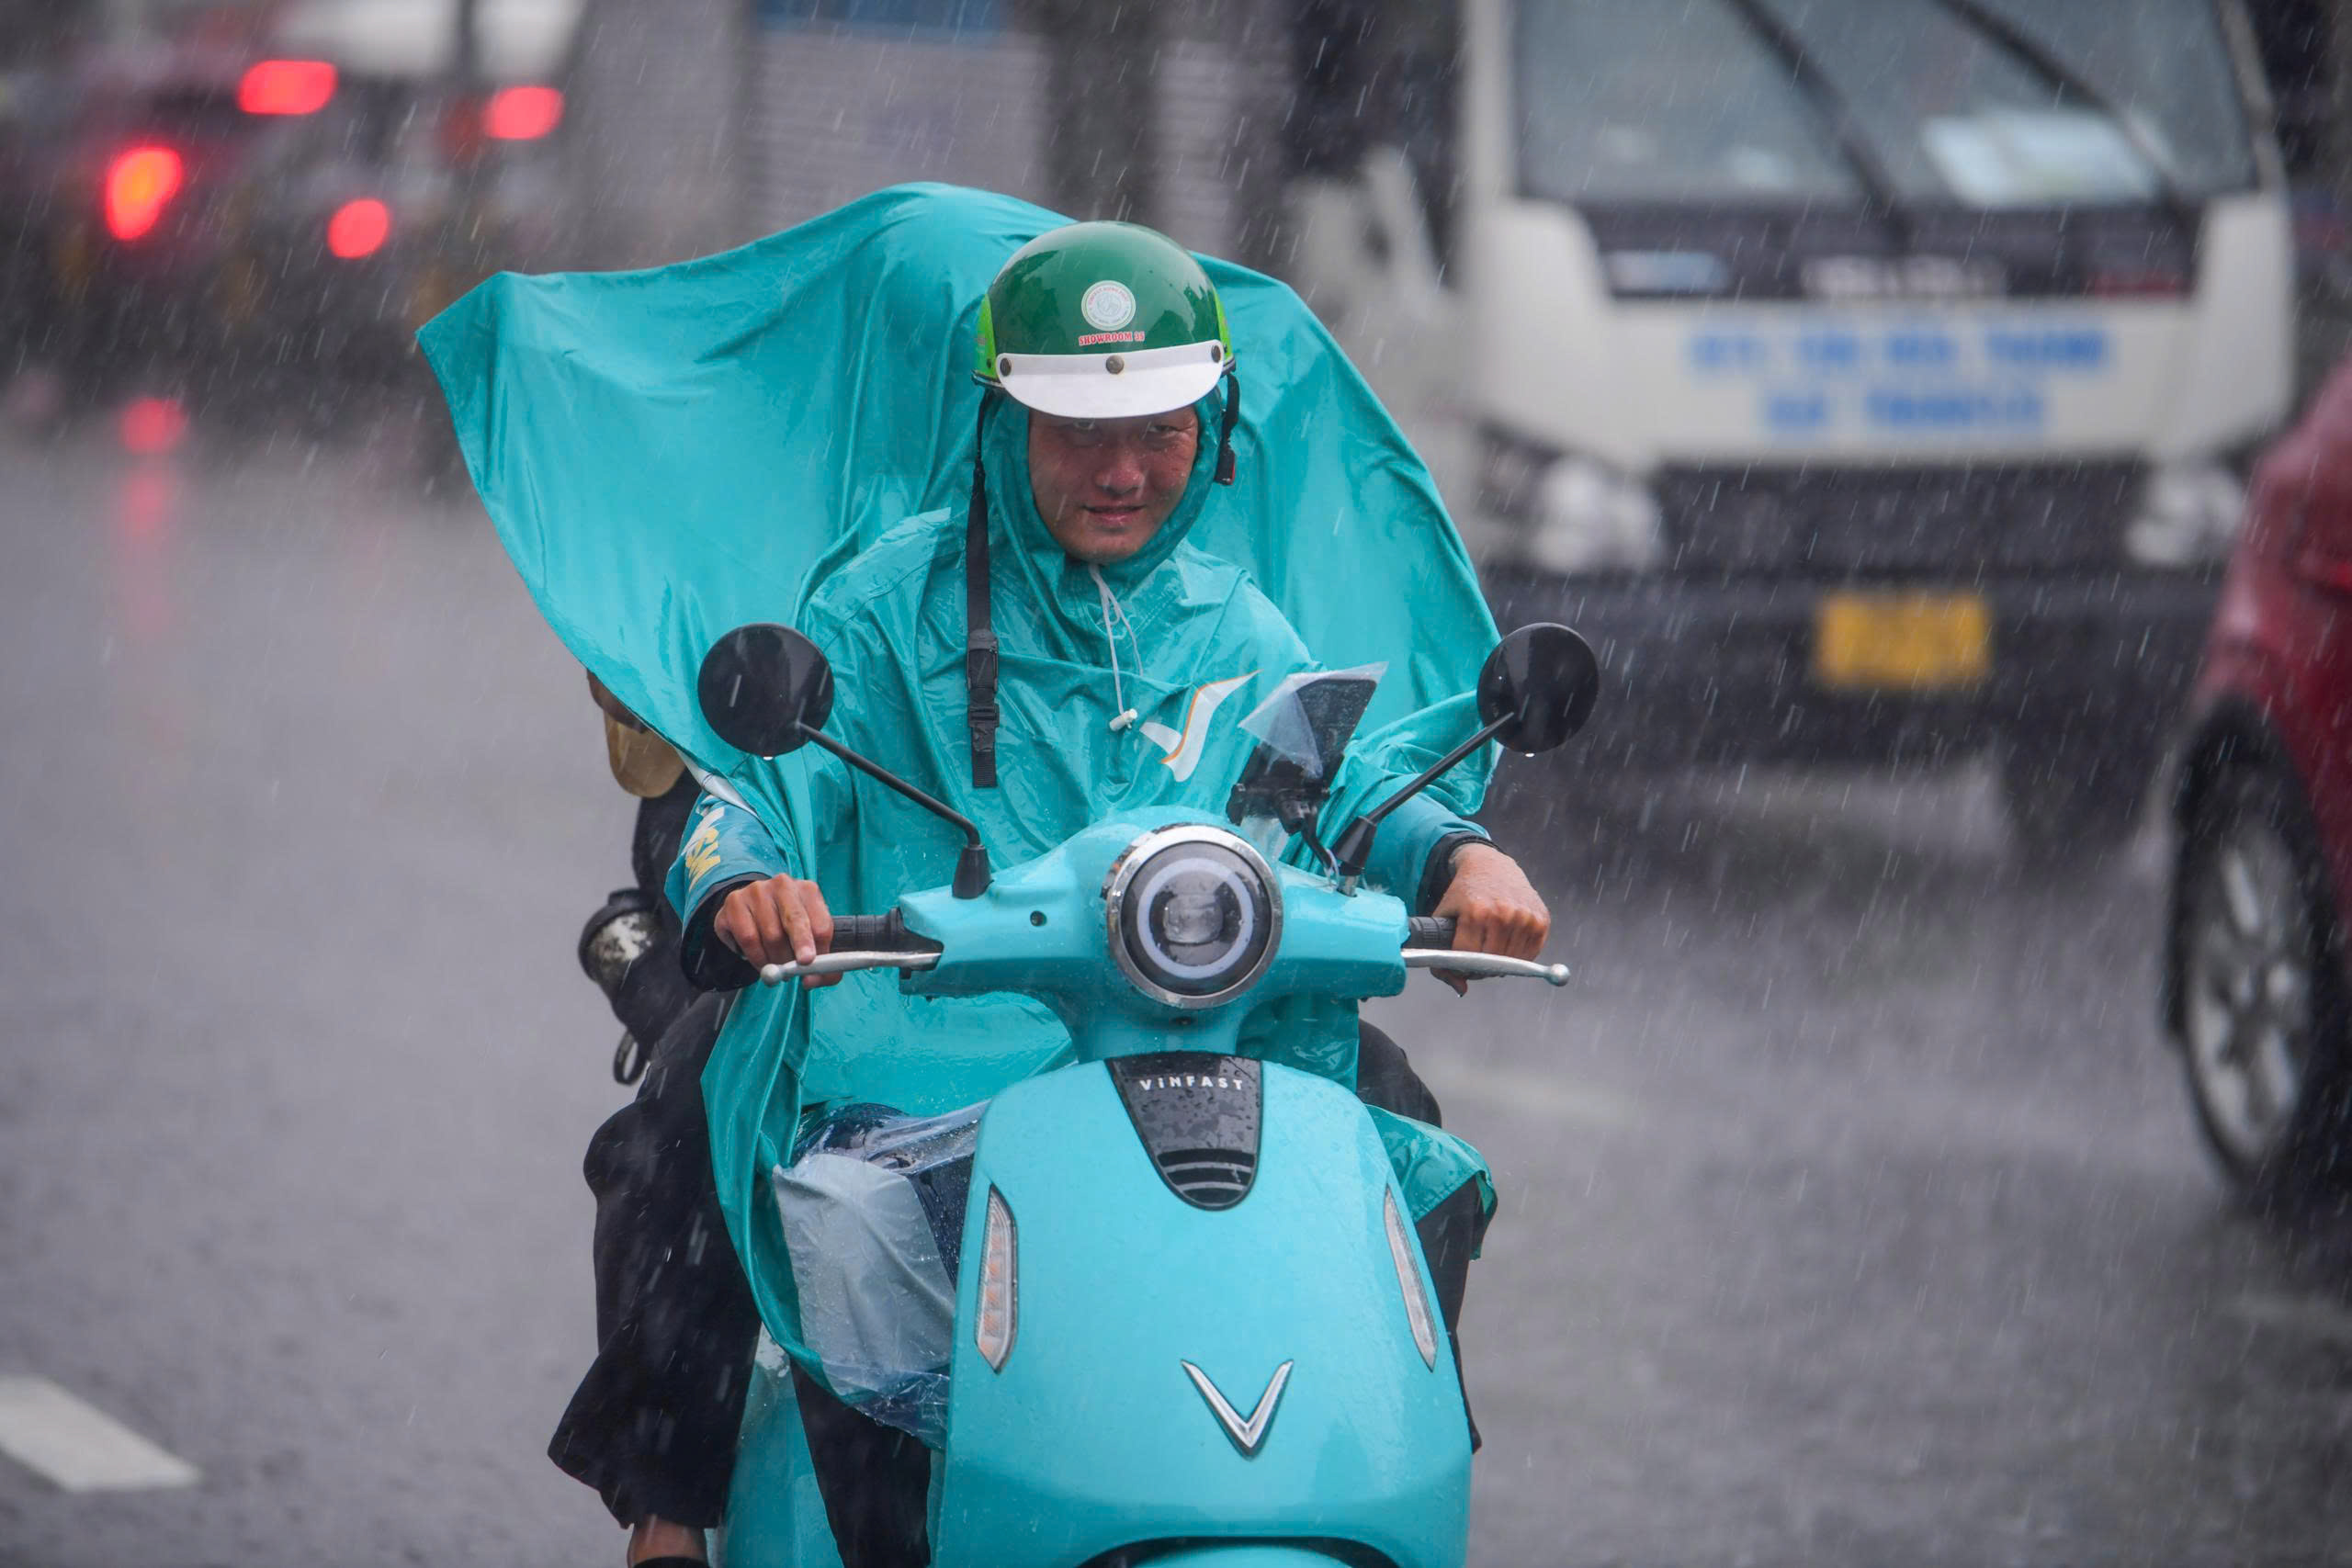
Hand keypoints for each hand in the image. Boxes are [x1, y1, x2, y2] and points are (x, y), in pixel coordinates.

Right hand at [715, 874, 840, 987]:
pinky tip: (761, 961)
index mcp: (808, 891)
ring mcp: (757, 891)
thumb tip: (813, 980)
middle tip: (802, 965)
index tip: (816, 965)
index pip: (821, 922)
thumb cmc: (786, 925)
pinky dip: (756, 957)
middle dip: (801, 945)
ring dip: (776, 960)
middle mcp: (783, 885)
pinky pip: (748, 938)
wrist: (751, 908)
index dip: (821, 948)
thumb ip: (819, 961)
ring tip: (778, 966)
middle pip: (795, 920)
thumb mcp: (808, 935)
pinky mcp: (735, 903)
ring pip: (771, 935)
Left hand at [1430, 844, 1548, 995]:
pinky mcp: (1541, 920)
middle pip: (1490, 964)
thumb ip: (1441, 957)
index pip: (1467, 958)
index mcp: (1476, 912)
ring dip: (1500, 965)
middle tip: (1475, 960)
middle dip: (1480, 969)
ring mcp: (1525, 917)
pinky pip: (1530, 955)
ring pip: (1511, 964)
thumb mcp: (1444, 917)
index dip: (1460, 967)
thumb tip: (1461, 991)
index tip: (1459, 964)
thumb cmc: (1464, 894)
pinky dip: (1518, 957)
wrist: (1491, 866)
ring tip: (1490, 950)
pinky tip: (1506, 944)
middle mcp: (1503, 914)